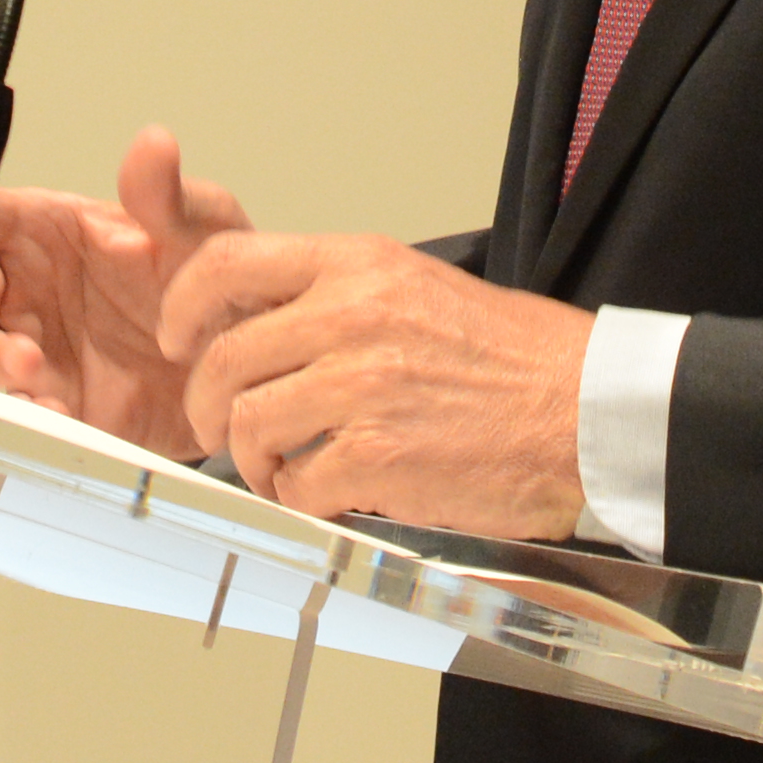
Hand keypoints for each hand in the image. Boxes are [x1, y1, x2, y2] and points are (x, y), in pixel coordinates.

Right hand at [0, 125, 247, 458]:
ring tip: (29, 363)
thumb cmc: (208, 284)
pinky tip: (56, 412)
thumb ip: (169, 196)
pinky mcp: (50, 409)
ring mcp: (31, 352)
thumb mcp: (202, 232)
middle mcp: (26, 291)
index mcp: (49, 233)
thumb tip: (153, 144)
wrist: (238, 367)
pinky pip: (14, 415)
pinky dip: (24, 415)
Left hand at [158, 233, 593, 538]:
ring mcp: (360, 387)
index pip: (228, 263)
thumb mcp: (419, 288)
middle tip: (220, 427)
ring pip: (249, 424)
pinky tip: (325, 495)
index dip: (183, 305)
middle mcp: (351, 315)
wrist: (585, 410)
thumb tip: (268, 324)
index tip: (177, 338)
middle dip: (207, 404)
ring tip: (281, 469)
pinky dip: (298, 499)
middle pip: (224, 357)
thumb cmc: (518, 358)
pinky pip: (295, 484)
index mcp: (359, 265)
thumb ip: (341, 297)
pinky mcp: (376, 456)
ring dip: (252, 458)